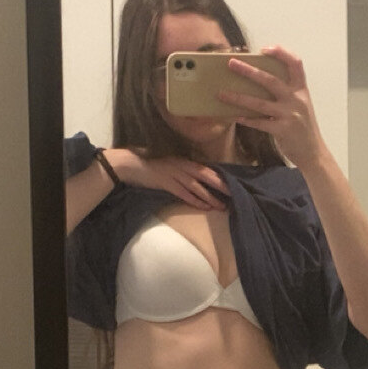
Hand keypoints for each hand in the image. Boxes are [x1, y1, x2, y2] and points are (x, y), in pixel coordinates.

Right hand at [107, 147, 225, 210]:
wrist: (131, 165)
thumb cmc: (150, 166)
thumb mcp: (170, 166)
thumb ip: (183, 172)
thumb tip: (198, 180)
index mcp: (184, 161)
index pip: (207, 169)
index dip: (221, 177)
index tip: (233, 184)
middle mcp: (182, 166)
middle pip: (207, 176)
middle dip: (222, 186)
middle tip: (236, 194)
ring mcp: (175, 174)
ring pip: (198, 187)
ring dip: (211, 197)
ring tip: (223, 206)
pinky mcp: (166, 183)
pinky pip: (185, 194)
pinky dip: (196, 201)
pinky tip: (205, 207)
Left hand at [219, 46, 327, 168]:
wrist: (313, 152)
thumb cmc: (302, 126)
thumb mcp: (300, 105)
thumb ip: (286, 93)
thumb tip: (258, 81)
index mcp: (301, 90)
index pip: (296, 64)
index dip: (281, 53)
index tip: (264, 49)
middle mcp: (296, 99)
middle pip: (271, 80)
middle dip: (249, 71)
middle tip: (232, 64)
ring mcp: (290, 115)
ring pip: (260, 103)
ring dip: (239, 97)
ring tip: (222, 93)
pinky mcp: (283, 130)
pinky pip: (260, 123)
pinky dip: (247, 120)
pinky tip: (235, 117)